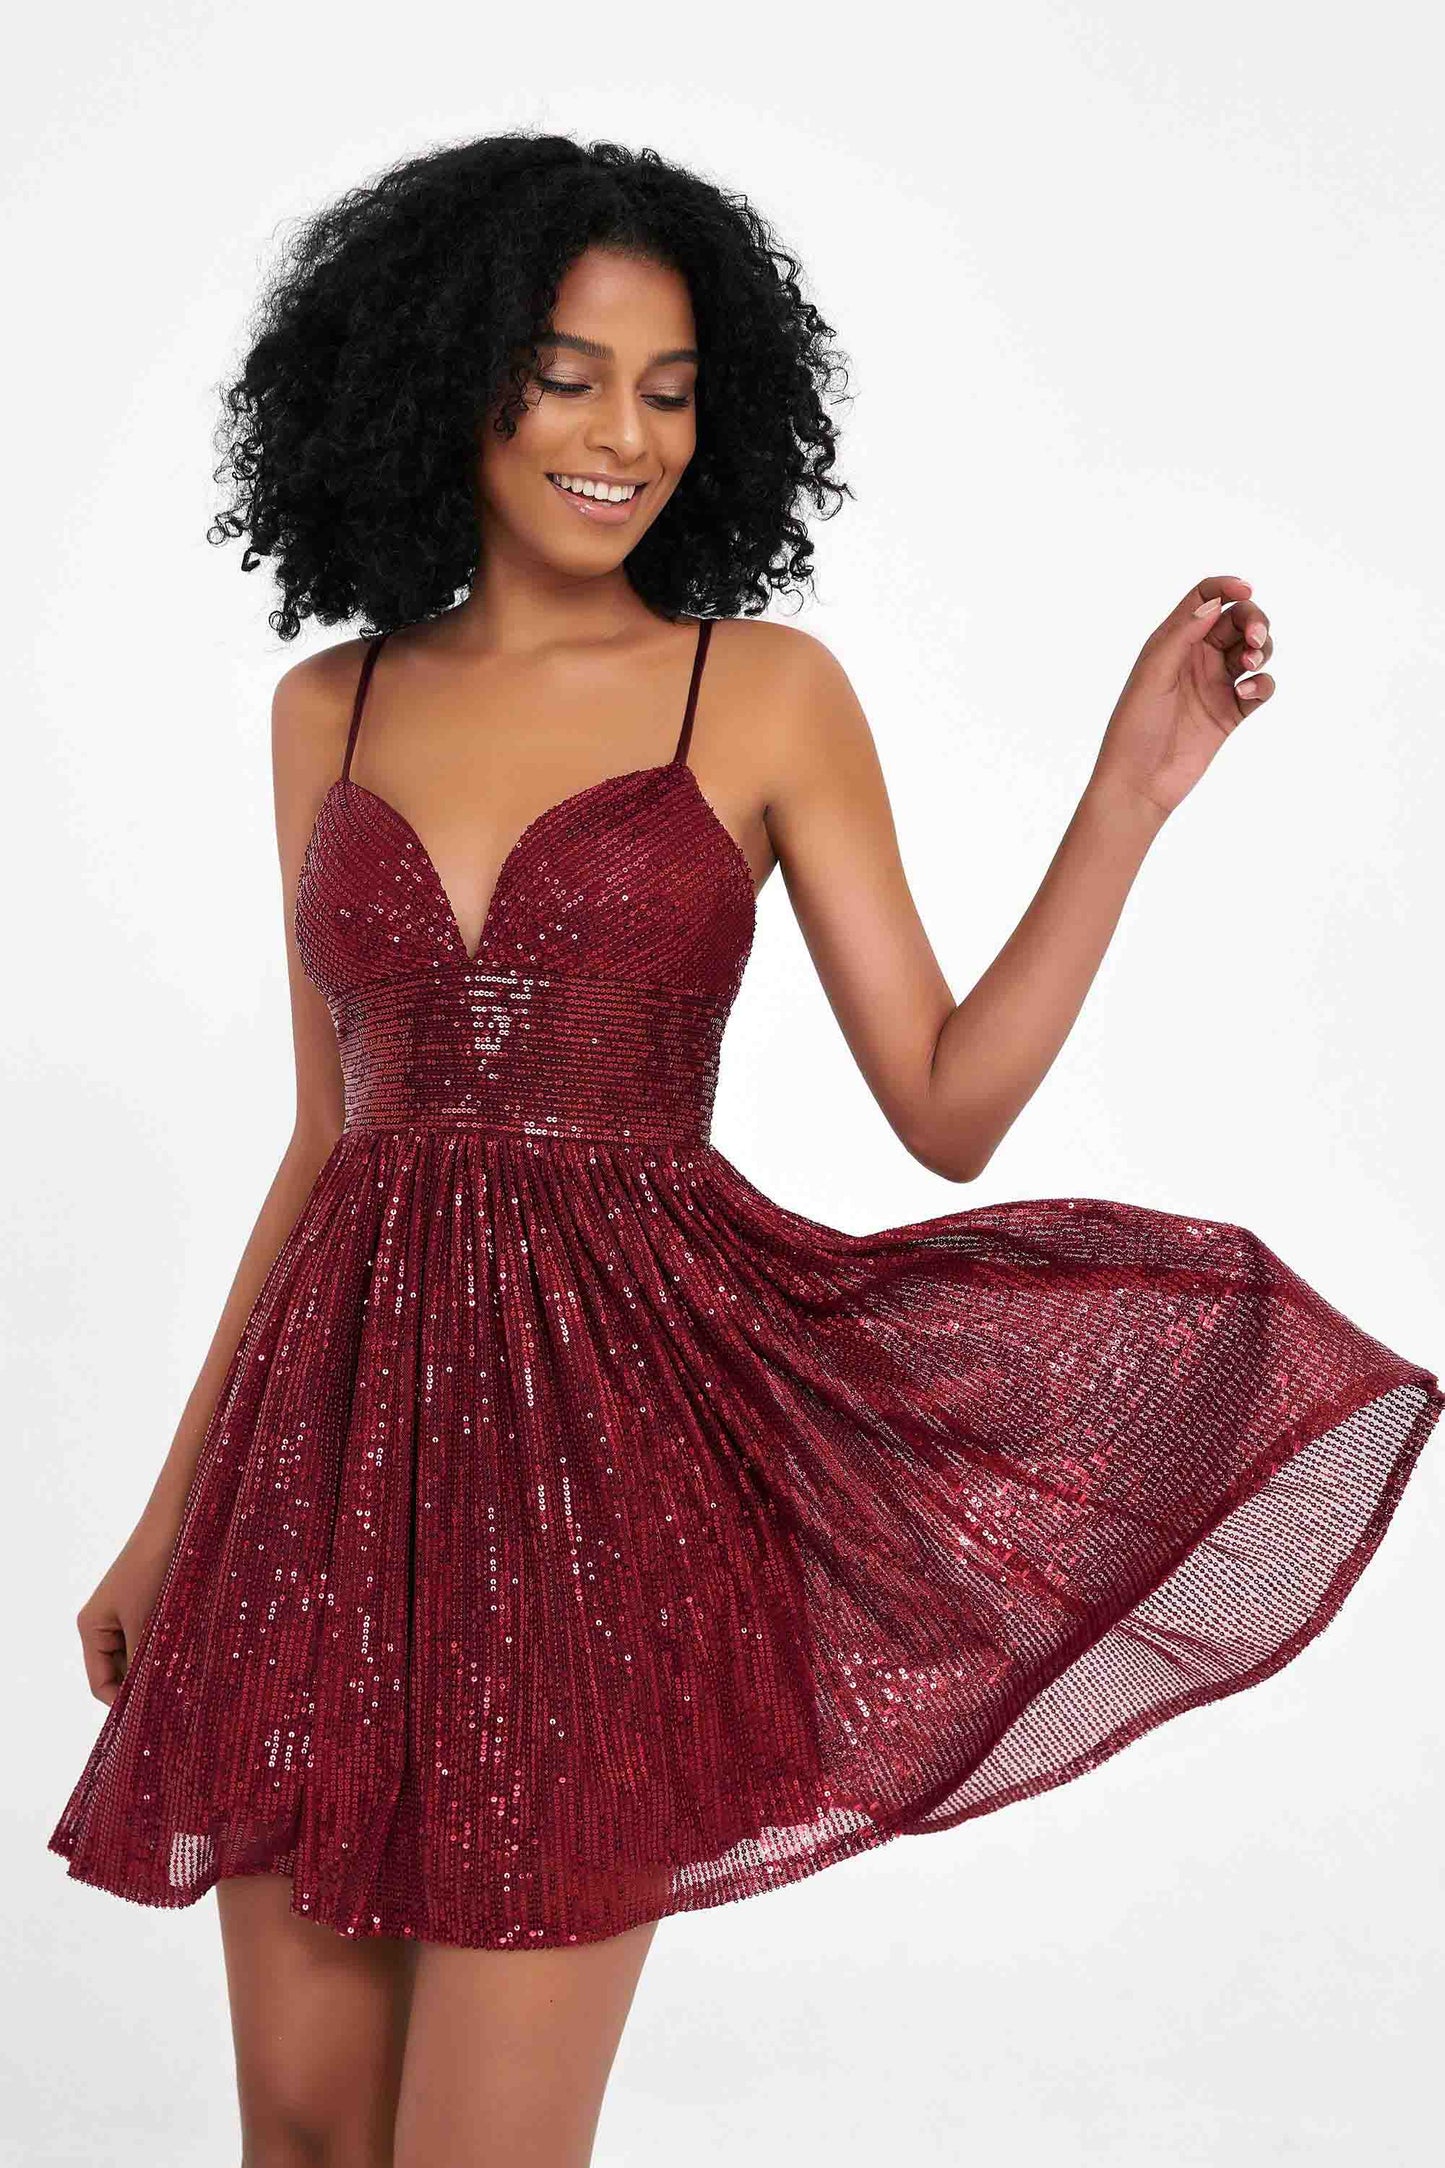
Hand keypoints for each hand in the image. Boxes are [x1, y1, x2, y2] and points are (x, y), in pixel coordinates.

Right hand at [75, 1516, 179, 1705]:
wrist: (176, 1521)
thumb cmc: (155, 1568)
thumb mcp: (146, 1622)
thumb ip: (143, 1663)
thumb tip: (148, 1702)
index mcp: (92, 1629)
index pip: (100, 1684)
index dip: (122, 1705)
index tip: (152, 1719)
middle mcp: (105, 1625)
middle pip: (120, 1673)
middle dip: (145, 1686)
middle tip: (176, 1703)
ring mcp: (127, 1615)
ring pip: (141, 1657)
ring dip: (160, 1667)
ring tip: (186, 1681)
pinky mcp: (150, 1605)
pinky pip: (155, 1638)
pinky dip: (168, 1649)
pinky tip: (191, 1657)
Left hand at [1088, 574, 1275, 820]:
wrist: (1139, 783)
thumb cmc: (1134, 727)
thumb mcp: (1153, 674)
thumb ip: (1182, 635)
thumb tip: (1214, 603)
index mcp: (1172, 643)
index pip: (1204, 599)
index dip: (1227, 588)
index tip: (1247, 590)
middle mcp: (1196, 659)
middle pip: (1237, 621)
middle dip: (1254, 621)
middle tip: (1255, 640)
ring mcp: (1215, 685)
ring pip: (1254, 650)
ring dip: (1261, 648)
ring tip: (1249, 663)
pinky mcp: (1231, 713)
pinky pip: (1260, 687)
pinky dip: (1261, 684)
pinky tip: (1244, 695)